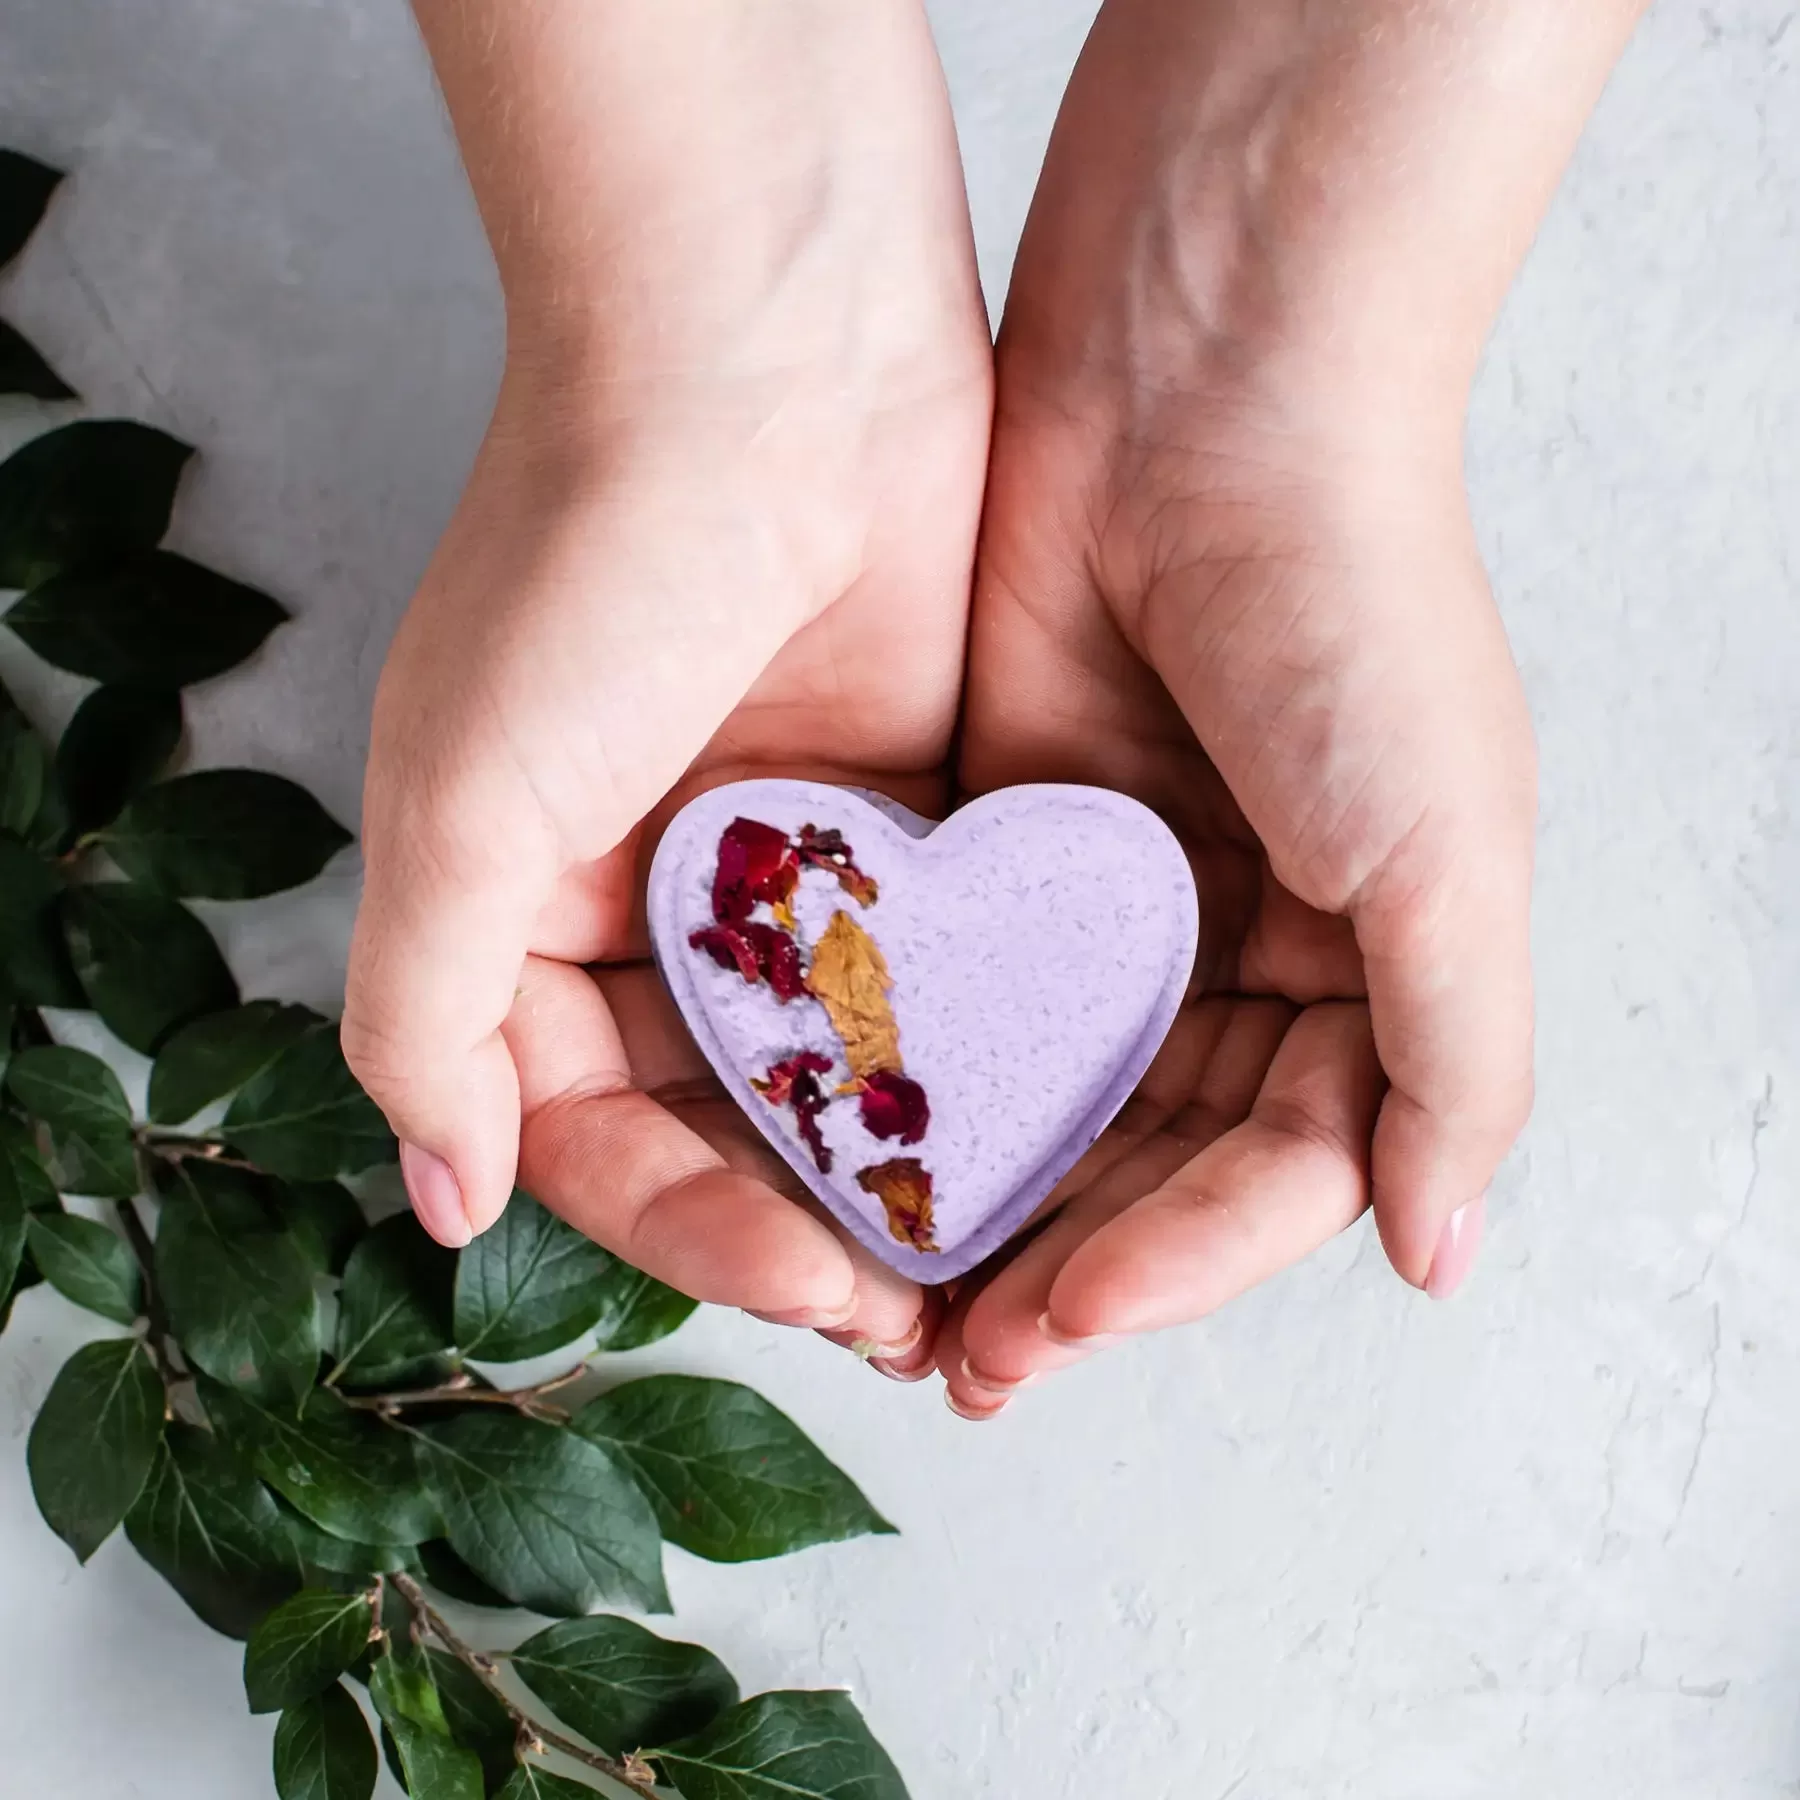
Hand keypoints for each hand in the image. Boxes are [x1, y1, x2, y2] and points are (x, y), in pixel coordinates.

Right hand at [345, 1, 989, 1356]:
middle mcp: (656, 908)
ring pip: (837, 1068)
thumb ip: (427, 1007)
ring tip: (981, 1264)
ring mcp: (785, 871)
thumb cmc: (590, 561)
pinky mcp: (904, 824)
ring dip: (894, 1167)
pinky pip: (930, 975)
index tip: (802, 1289)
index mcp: (530, 914)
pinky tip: (1030, 1136)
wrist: (768, 356)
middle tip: (907, 1313)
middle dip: (803, 1225)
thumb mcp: (463, 798)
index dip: (686, 1232)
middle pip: (725, 1121)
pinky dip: (964, 1058)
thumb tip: (440, 1194)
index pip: (592, 1132)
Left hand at [928, 0, 1654, 1413]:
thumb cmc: (1351, 609)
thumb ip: (1453, 1058)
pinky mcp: (1005, 842)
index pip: (1271, 1173)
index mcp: (1358, 970)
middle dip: (1064, 1262)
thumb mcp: (1447, 846)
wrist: (1199, 391)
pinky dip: (919, 1072)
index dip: (1178, 1263)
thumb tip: (1436, 1254)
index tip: (1066, 1317)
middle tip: (965, 1360)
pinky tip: (855, 1147)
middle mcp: (1238, 949)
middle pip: (1147, 1158)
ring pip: (1045, 1096)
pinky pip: (961, 990)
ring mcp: (1113, 900)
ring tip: (895, 1296)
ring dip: (981, 1197)